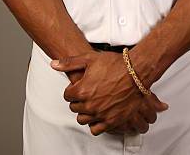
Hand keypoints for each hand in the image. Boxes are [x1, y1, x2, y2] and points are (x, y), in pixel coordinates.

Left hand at [50, 51, 168, 135]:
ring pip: (83, 120)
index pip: (67, 96)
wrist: (136, 72)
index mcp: (82, 90)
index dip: (72, 90)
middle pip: (74, 108)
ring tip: (91, 104)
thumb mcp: (89, 58)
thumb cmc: (115, 64)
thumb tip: (54, 64)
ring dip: (85, 112)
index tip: (78, 86)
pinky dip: (94, 123)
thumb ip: (69, 62)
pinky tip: (98, 114)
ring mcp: (100, 114)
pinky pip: (96, 130)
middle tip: (86, 93)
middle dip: (77, 100)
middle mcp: (90, 105)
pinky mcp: (111, 121)